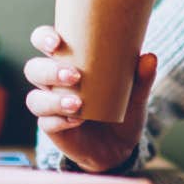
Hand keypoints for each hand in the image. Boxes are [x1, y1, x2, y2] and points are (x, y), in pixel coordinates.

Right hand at [24, 26, 156, 171]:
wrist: (119, 146)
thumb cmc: (122, 107)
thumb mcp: (136, 93)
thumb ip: (142, 77)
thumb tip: (149, 57)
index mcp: (68, 61)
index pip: (44, 42)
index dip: (43, 38)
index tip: (56, 42)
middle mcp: (53, 82)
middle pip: (34, 69)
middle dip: (49, 70)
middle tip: (75, 75)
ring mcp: (50, 106)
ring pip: (35, 98)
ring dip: (54, 99)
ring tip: (78, 102)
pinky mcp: (53, 128)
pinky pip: (46, 123)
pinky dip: (60, 120)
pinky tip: (77, 119)